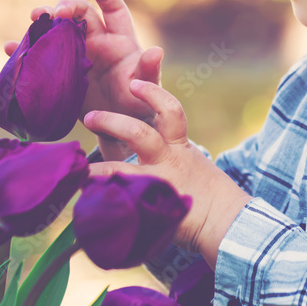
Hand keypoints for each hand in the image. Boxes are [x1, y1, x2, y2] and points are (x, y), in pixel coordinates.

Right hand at [4, 0, 161, 160]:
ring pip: (58, 29)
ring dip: (44, 21)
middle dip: (68, 6)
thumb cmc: (138, 103)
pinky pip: (40, 55)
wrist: (118, 127)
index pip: (114, 11)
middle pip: (80, 15)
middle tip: (56, 12)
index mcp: (120, 41)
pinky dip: (25, 50)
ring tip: (33, 18)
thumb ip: (149, 71)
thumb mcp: (146, 88)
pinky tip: (11, 48)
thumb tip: (156, 51)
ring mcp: (76, 54)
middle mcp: (97, 41)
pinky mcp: (60, 71)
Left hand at [84, 79, 251, 268]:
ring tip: (79, 168)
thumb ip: (170, 151)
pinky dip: (103, 201)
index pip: (170, 111)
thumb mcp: (192, 164)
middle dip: (111, 122)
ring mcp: (159, 185)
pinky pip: (122, 202)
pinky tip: (86, 203)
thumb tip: (144, 145)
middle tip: (90, 116)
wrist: (227, 222)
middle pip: (139, 134)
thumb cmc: (209, 194)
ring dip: (97, 168)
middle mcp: (169, 161)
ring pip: (122, 170)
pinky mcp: (153, 208)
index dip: (152, 94)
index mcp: (180, 146)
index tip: (134, 83)